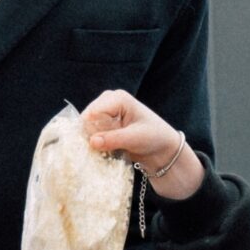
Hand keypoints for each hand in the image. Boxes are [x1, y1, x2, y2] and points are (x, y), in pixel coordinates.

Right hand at [84, 90, 203, 200]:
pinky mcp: (104, 126)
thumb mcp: (135, 138)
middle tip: (103, 150)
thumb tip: (92, 141)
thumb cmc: (155, 138)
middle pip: (87, 119)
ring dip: (94, 142)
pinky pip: (91, 135)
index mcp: (117, 98)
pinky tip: (106, 152)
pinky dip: (96, 145)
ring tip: (107, 151)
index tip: (97, 146)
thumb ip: (113, 139)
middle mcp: (108, 102)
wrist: (163, 149)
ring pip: (87, 129)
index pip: (93, 112)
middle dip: (91, 136)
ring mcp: (105, 114)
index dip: (91, 130)